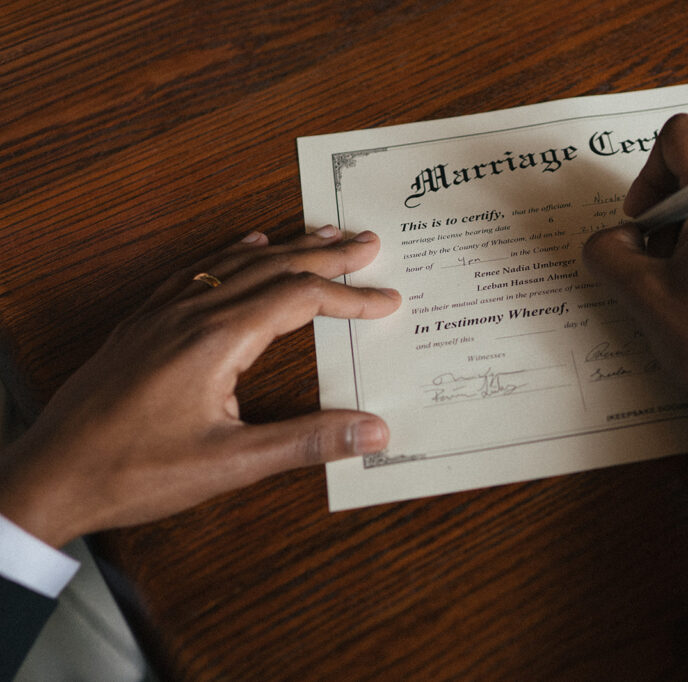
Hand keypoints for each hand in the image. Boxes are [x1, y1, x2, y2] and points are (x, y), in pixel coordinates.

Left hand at [0, 226, 400, 546]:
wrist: (49, 475)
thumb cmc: (133, 471)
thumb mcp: (230, 464)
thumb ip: (306, 442)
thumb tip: (373, 430)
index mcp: (218, 339)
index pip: (301, 299)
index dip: (350, 297)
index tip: (386, 299)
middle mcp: (192, 312)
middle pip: (274, 266)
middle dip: (327, 254)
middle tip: (368, 242)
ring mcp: (163, 313)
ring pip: (237, 262)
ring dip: (286, 246)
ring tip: (322, 233)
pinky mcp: (144, 323)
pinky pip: (198, 270)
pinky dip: (233, 254)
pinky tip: (244, 246)